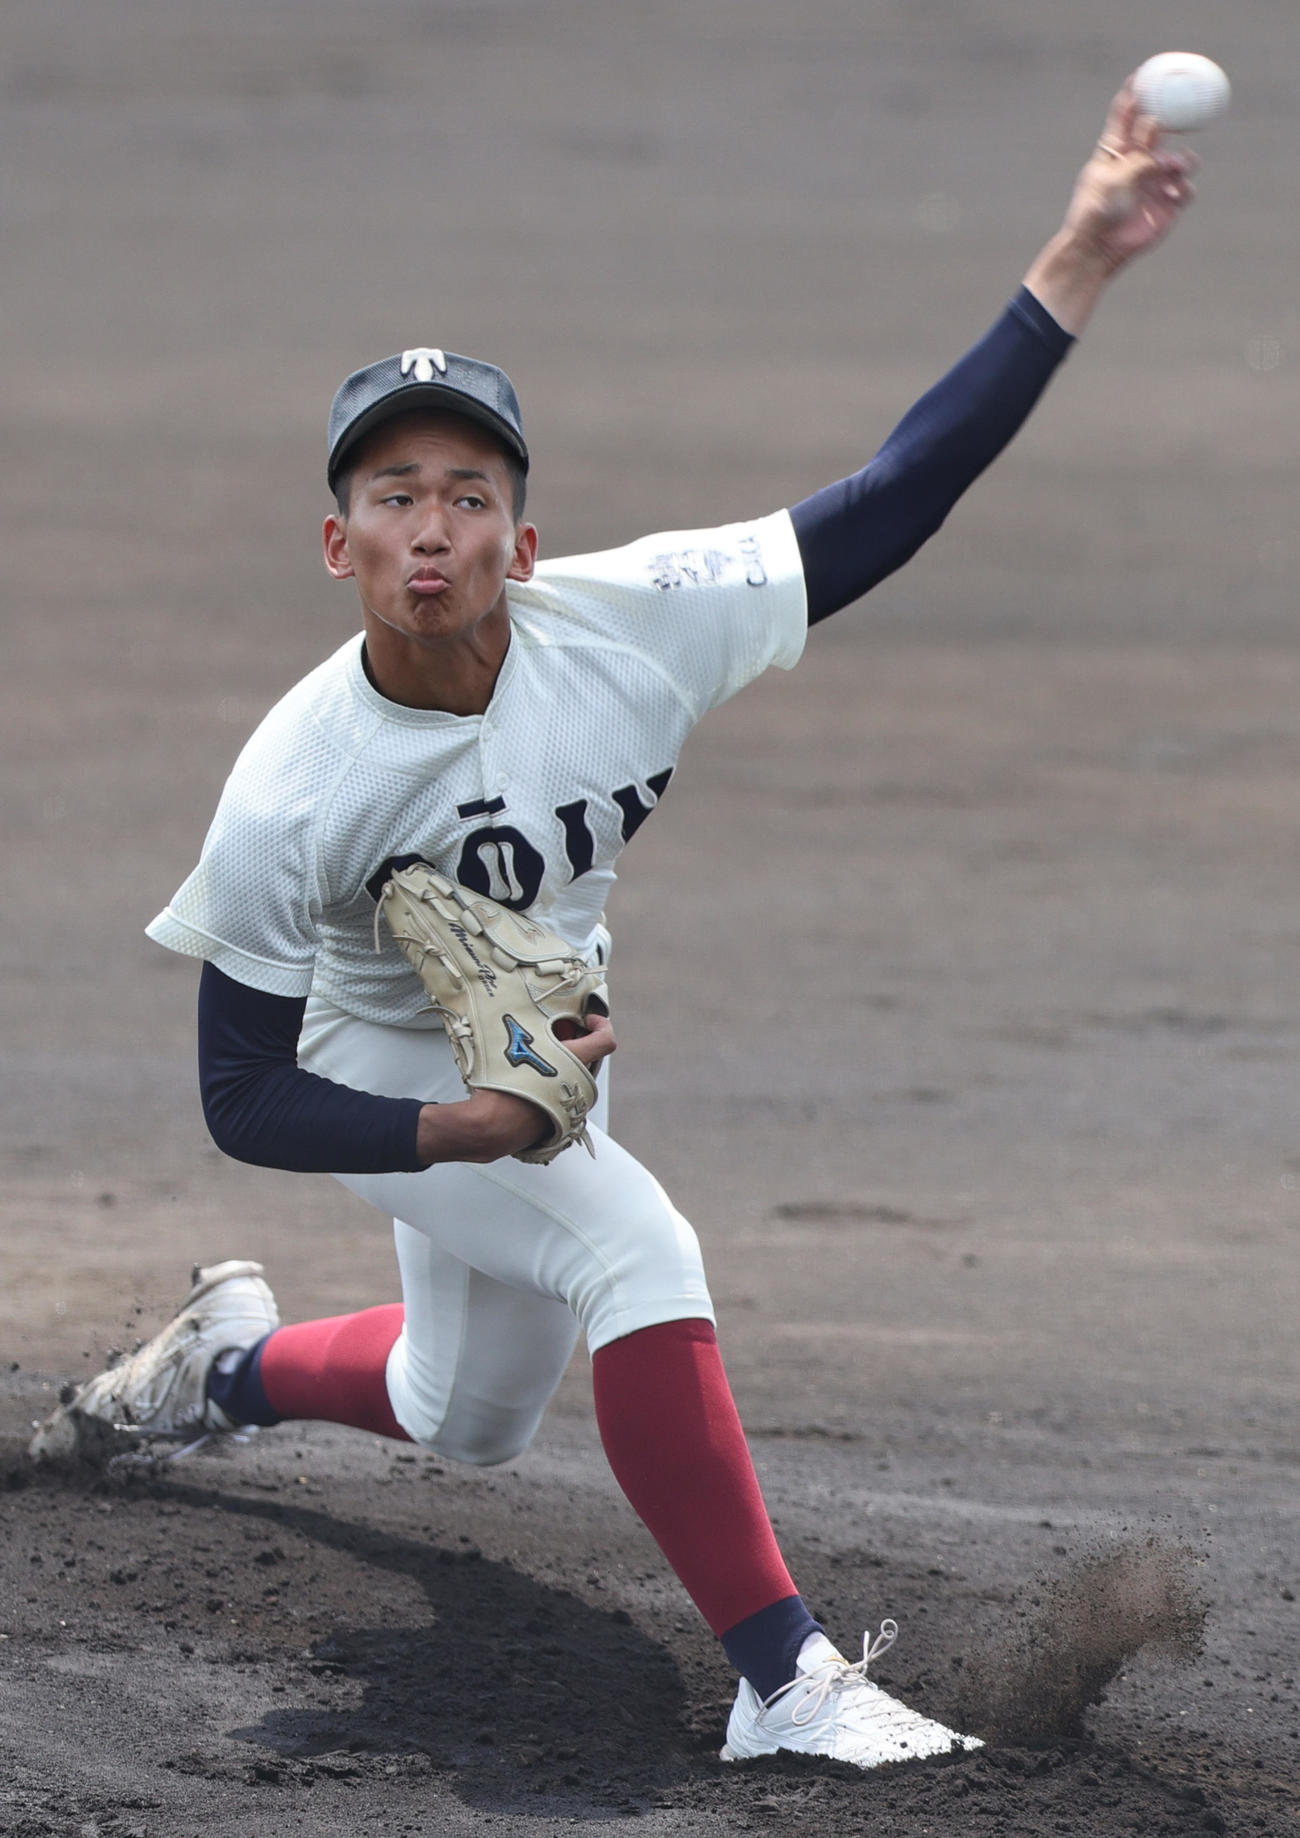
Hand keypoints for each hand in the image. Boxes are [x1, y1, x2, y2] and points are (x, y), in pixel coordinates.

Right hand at [415, 1011, 616, 1164]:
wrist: (489, 1127)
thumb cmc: (500, 1086)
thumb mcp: (513, 1041)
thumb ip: (535, 1024)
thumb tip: (540, 1016)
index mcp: (573, 1062)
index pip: (605, 1039)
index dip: (600, 1024)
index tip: (588, 1019)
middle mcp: (579, 1086)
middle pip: (590, 1057)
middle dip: (575, 1043)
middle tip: (553, 1035)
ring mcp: (571, 1107)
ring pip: (577, 1076)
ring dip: (564, 1064)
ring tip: (536, 1057)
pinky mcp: (560, 1121)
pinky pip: (564, 1095)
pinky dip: (554, 1084)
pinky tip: (530, 1081)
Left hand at [1060, 83, 1197, 272]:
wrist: (1097, 251)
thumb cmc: (1096, 213)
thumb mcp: (1113, 179)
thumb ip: (1137, 154)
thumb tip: (1156, 124)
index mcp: (1114, 154)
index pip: (1125, 118)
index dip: (1133, 95)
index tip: (1141, 73)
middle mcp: (1136, 164)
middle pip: (1156, 132)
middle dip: (1166, 121)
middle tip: (1170, 117)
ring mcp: (1152, 184)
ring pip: (1177, 159)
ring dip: (1181, 159)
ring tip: (1176, 166)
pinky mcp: (1166, 206)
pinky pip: (1185, 189)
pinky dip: (1185, 187)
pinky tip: (1176, 193)